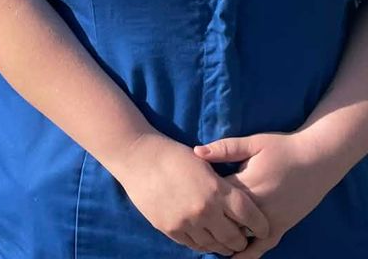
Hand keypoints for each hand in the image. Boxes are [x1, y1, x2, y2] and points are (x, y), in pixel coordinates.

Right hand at [112, 133, 268, 254]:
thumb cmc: (172, 155)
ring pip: (214, 245)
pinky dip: (202, 243)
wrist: (137, 156)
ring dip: (222, 245)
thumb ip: (222, 187)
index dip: (261, 226)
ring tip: (223, 241)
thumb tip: (238, 208)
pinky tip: (204, 237)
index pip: (251, 217)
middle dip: (241, 240)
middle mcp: (205, 209)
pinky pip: (192, 245)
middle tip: (242, 238)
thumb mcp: (205, 165)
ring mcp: (186, 222)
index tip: (264, 229)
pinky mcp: (170, 228)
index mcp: (217, 190)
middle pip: (234, 237)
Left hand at [196, 132, 339, 257]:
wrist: (318, 159)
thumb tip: (197, 151)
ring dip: (225, 239)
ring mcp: (272, 218)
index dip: (199, 197)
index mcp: (247, 183)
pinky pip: (265, 244)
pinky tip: (235, 258)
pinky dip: (250, 253)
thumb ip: (226, 148)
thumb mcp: (254, 143)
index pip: (215, 196)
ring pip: (243, 235)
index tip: (186, 198)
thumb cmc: (283, 148)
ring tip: (206, 242)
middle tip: (190, 223)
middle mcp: (259, 205)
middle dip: (209, 222)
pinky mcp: (283, 226)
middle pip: (226, 219)